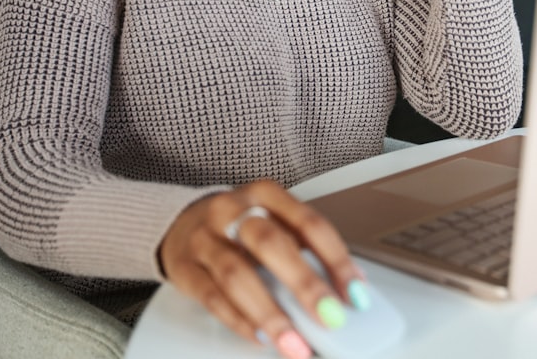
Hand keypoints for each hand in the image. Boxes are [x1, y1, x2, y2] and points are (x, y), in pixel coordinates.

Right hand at [159, 180, 364, 358]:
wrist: (181, 222)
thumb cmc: (240, 225)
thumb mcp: (274, 221)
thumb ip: (305, 248)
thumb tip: (346, 288)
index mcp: (265, 194)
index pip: (309, 223)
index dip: (336, 259)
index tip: (355, 292)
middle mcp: (232, 210)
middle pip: (271, 244)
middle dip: (304, 284)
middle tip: (328, 316)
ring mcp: (204, 238)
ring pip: (237, 275)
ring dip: (271, 314)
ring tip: (293, 342)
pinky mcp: (185, 268)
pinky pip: (212, 298)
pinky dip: (240, 321)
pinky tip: (260, 336)